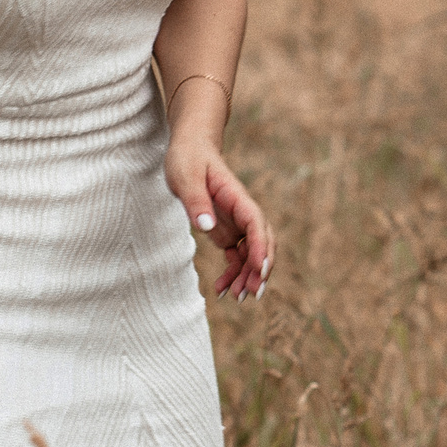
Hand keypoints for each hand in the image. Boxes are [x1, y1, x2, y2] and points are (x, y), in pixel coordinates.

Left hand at [165, 137, 273, 300]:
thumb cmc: (187, 158)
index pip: (256, 224)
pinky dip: (233, 273)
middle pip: (262, 242)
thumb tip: (207, 227)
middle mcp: (242, 212)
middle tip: (251, 294)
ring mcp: (236, 223)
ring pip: (251, 253)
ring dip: (247, 276)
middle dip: (260, 268)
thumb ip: (196, 201)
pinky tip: (221, 289)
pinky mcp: (226, 230)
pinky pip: (237, 256)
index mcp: (237, 197)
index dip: (261, 247)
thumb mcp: (185, 176)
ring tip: (236, 298)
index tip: (260, 269)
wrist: (191, 149)